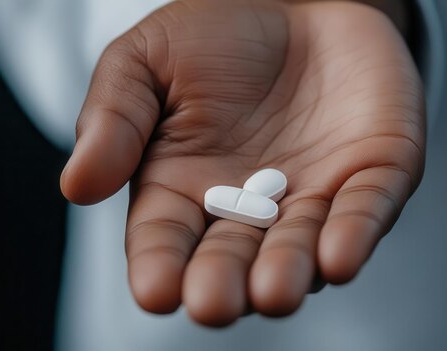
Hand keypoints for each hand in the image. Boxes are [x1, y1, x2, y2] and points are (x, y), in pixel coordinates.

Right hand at [60, 0, 424, 326]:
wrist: (296, 2)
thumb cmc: (215, 35)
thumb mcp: (145, 61)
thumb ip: (113, 118)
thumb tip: (76, 186)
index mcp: (184, 190)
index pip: (165, 242)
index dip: (160, 268)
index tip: (156, 290)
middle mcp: (249, 209)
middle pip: (232, 261)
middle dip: (223, 284)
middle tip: (214, 302)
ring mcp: (312, 197)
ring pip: (300, 250)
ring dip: (288, 274)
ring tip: (273, 291)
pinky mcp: (370, 175)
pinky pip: (365, 212)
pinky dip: (353, 235)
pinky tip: (338, 257)